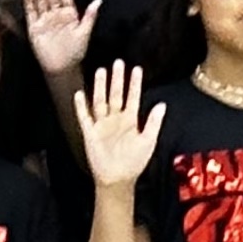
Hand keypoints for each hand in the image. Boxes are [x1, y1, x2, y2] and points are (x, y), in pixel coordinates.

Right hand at [23, 0, 97, 76]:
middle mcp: (56, 14)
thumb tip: (98, 0)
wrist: (62, 68)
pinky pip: (31, 12)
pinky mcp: (35, 28)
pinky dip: (30, 2)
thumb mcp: (84, 33)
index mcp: (69, 14)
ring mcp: (44, 20)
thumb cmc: (75, 52)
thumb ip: (89, 16)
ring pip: (41, 0)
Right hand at [75, 63, 163, 187]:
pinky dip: (81, 106)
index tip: (136, 69)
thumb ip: (153, 122)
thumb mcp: (148, 141)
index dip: (134, 83)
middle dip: (117, 79)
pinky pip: (85, 117)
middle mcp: (115, 119)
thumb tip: (162, 104)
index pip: (132, 97)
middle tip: (118, 62)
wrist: (118, 179)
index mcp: (130, 120)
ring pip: (100, 101)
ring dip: (100, 87)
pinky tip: (80, 94)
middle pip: (115, 94)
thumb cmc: (134, 161)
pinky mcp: (90, 133)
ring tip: (101, 71)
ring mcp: (102, 125)